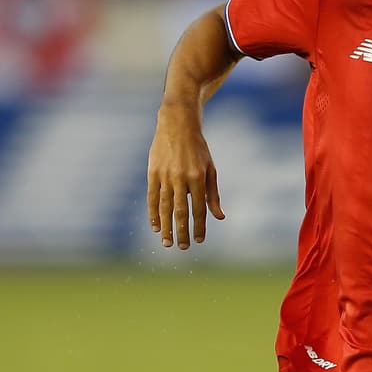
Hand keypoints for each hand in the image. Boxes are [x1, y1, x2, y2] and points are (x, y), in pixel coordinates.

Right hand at [147, 101, 224, 249]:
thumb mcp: (211, 170)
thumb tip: (219, 217)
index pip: (199, 209)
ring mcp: (164, 175)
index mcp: (198, 178)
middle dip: (182, 232)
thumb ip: (213, 195)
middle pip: (180, 211)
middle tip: (183, 248)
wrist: (177, 124)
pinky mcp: (152, 172)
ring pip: (164, 207)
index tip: (200, 240)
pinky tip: (154, 226)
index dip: (199, 226)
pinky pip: (152, 197)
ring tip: (167, 243)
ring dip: (165, 227)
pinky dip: (153, 213)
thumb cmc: (198, 149)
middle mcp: (180, 178)